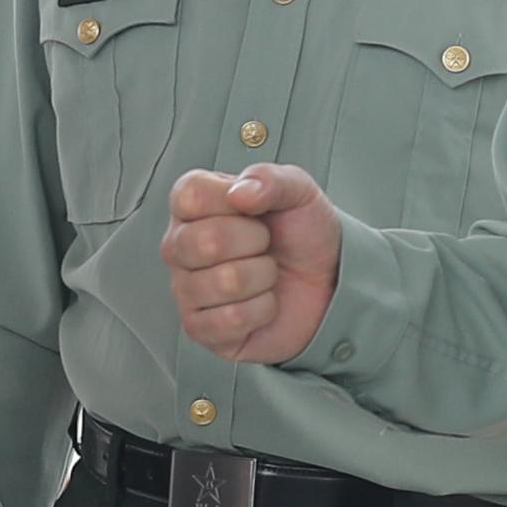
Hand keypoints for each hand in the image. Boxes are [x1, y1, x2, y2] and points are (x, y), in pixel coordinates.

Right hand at [159, 165, 336, 364]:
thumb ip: (269, 179)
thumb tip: (241, 193)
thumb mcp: (297, 191)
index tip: (254, 208)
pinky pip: (230, 320)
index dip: (233, 202)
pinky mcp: (200, 328)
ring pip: (224, 282)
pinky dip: (262, 310)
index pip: (191, 196)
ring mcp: (186, 289)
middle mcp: (181, 246)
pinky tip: (262, 301)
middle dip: (256, 242)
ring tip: (265, 272)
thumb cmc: (300, 233)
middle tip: (265, 244)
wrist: (325, 279)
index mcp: (193, 205)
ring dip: (263, 278)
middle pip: (206, 241)